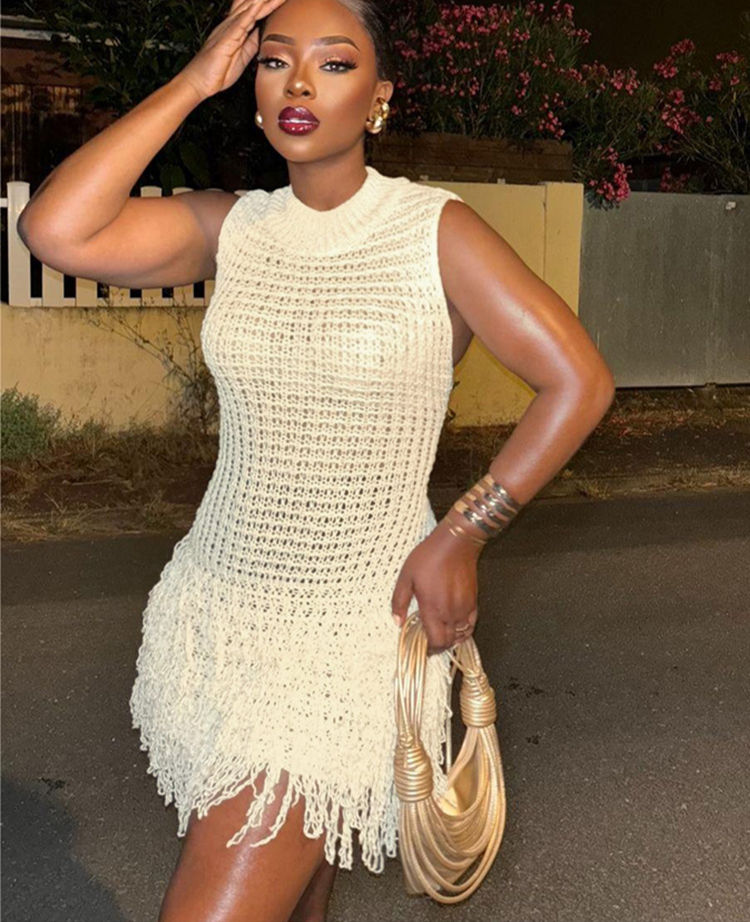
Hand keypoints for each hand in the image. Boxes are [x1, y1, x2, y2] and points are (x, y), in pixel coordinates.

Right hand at [177, 0, 287, 101]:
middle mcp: (231, 25)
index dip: (266, 2)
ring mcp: (228, 30)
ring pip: (248, 9)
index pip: (254, 10)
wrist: (199, 82)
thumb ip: (252, 42)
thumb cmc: (218, 70)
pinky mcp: (226, 40)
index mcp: (236, 28)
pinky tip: (259, 5)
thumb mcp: (243, 55)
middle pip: (251, 4)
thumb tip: (262, 33)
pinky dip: (250, 13)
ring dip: (261, 1)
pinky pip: (240, 23)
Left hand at [391, 522, 480, 654]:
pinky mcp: (473, 601)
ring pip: (460, 635)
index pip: (436, 642)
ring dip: (450, 639)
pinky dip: (463, 630)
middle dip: (438, 646)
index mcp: (433, 609)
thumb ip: (399, 602)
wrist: (456, 544)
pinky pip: (471, 625)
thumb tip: (397, 622)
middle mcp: (451, 613)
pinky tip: (454, 625)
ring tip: (440, 632)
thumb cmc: (429, 557)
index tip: (422, 647)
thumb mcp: (405, 577)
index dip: (429, 650)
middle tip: (428, 640)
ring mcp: (464, 608)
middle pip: (448, 642)